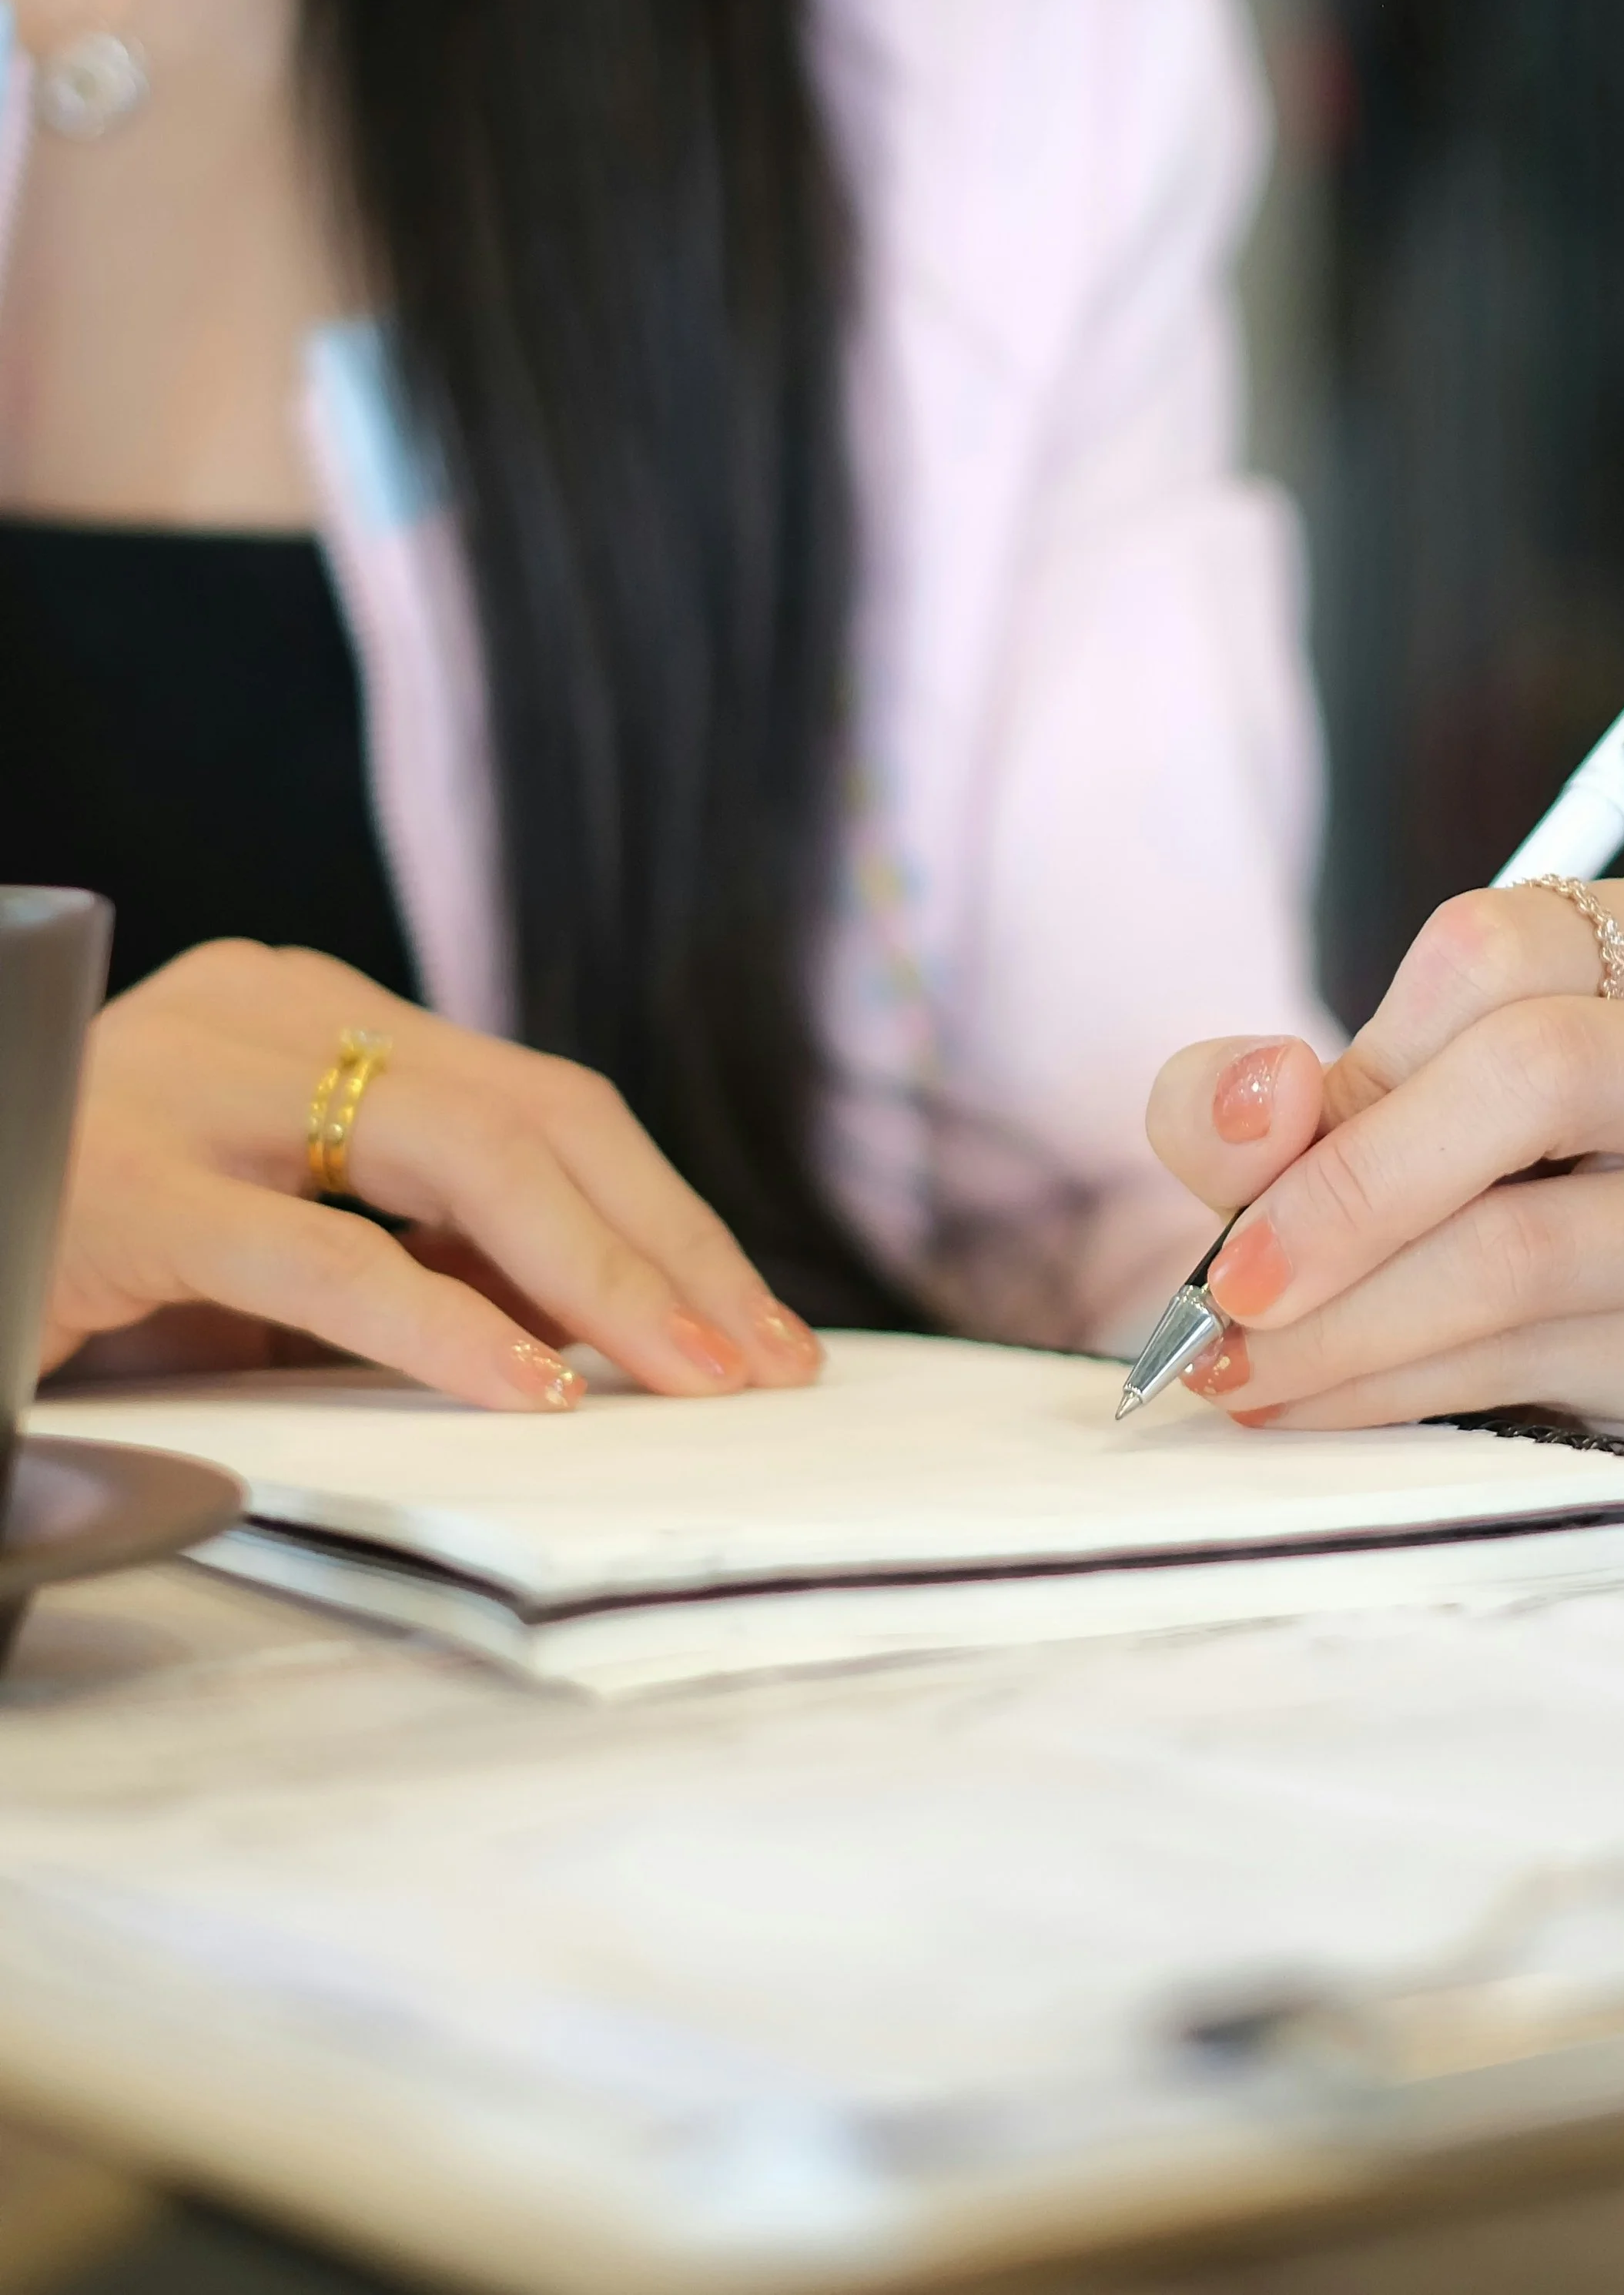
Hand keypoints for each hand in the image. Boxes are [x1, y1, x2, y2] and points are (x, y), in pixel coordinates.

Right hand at [42, 941, 821, 1409]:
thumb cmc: (82, 1240)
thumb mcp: (269, 1236)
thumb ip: (411, 1250)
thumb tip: (585, 1326)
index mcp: (312, 1012)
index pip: (541, 1099)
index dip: (664, 1213)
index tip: (756, 1321)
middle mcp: (271, 1011)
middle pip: (537, 1113)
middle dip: (668, 1244)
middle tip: (765, 1360)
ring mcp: (197, 1079)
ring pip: (463, 1155)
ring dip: (602, 1276)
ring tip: (688, 1377)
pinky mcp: (125, 1181)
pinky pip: (324, 1255)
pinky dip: (446, 1325)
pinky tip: (532, 1388)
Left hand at [1145, 881, 1623, 1517]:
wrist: (1573, 1384)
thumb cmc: (1445, 1207)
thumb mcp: (1331, 1124)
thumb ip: (1248, 1099)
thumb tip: (1258, 1090)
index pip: (1495, 950)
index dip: (1359, 1062)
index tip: (1250, 1168)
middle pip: (1537, 1071)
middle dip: (1348, 1197)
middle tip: (1228, 1290)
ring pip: (1530, 1249)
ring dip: (1348, 1327)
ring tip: (1243, 1367)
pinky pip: (1551, 1365)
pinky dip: (1403, 1396)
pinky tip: (1327, 1408)